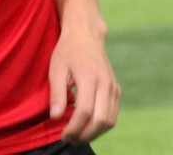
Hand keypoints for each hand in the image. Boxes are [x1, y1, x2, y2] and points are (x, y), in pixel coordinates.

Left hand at [48, 14, 120, 142]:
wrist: (86, 34)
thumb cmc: (68, 50)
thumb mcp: (56, 69)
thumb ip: (57, 94)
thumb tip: (56, 118)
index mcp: (89, 77)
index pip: (84, 112)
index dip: (74, 128)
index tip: (63, 134)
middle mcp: (105, 83)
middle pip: (100, 121)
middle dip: (84, 135)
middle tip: (69, 138)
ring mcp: (113, 87)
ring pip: (109, 121)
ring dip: (94, 133)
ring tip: (77, 134)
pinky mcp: (116, 90)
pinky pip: (112, 115)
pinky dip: (101, 125)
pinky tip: (87, 124)